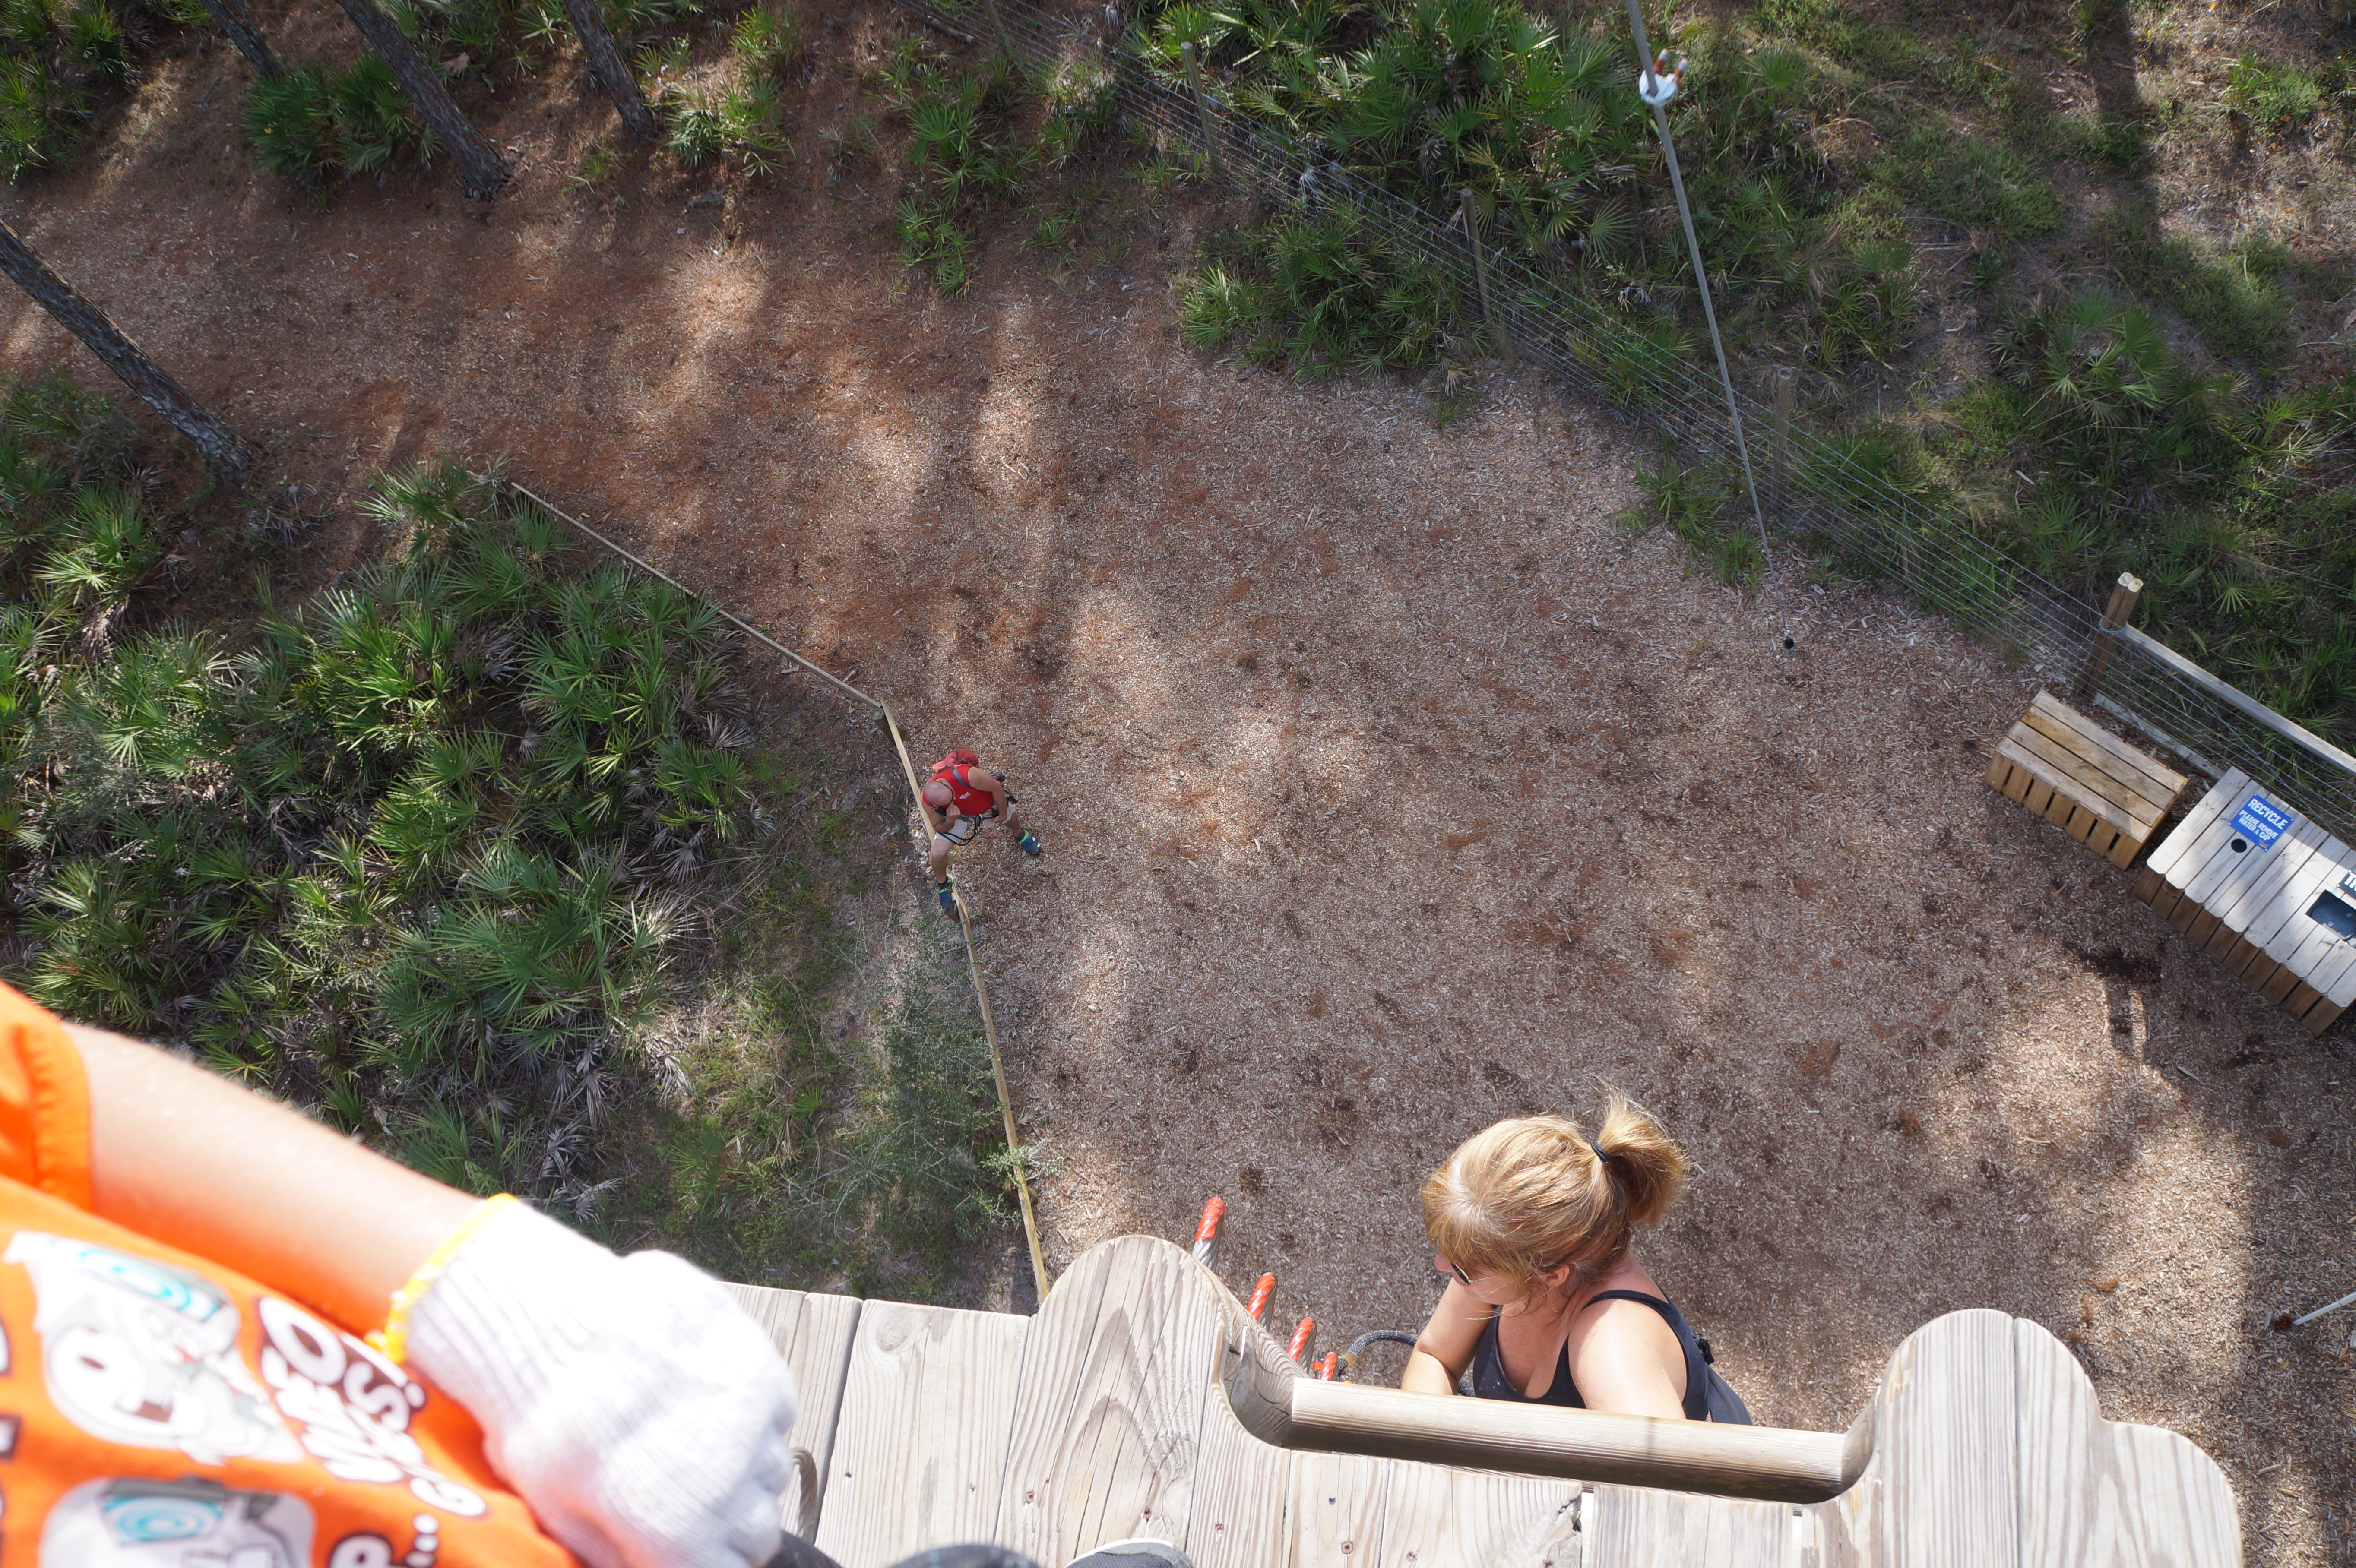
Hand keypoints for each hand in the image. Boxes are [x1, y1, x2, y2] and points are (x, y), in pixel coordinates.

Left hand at [405, 1201, 795, 1567]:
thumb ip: (612, 1551)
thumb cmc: (543, 1423)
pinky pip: (780, 1415)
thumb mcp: (561, 1514)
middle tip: (694, 1497)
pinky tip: (710, 1399)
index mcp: (681, 1539)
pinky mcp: (762, 1375)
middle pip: (760, 1531)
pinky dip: (756, 1417)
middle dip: (734, 1523)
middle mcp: (730, 1492)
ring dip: (746, 1470)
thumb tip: (638, 1564)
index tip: (694, 1545)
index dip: (712, 1560)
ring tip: (699, 1444)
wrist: (561, 1327)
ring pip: (774, 1472)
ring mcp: (752, 1431)